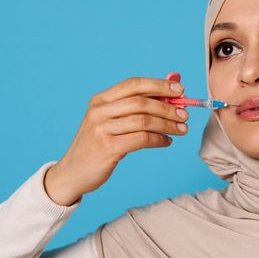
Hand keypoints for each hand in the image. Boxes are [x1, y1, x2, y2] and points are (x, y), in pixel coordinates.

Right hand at [44, 77, 188, 205]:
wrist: (72, 173)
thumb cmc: (99, 144)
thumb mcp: (111, 121)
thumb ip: (136, 108)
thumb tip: (170, 94)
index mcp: (100, 100)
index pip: (133, 84)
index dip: (159, 85)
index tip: (181, 90)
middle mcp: (99, 111)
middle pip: (141, 102)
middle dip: (168, 107)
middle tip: (185, 114)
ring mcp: (101, 129)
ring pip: (144, 121)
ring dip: (167, 124)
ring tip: (182, 129)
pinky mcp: (107, 148)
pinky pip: (141, 139)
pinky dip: (159, 139)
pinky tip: (167, 141)